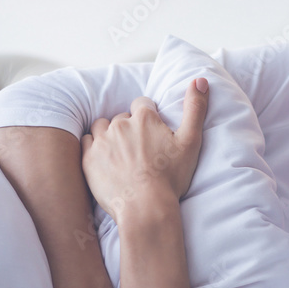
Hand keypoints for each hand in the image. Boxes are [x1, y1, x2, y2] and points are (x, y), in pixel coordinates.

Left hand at [82, 78, 208, 222]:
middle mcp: (120, 124)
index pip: (142, 104)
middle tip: (139, 149)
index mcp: (144, 118)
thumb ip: (195, 108)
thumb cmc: (170, 177)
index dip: (148, 116)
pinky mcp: (88, 158)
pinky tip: (105, 159)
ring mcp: (102, 141)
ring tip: (121, 153)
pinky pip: (88, 141)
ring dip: (110, 134)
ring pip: (103, 126)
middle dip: (129, 128)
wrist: (145, 208)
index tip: (153, 133)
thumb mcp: (190, 142)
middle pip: (122, 117)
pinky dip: (95, 147)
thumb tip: (200, 79)